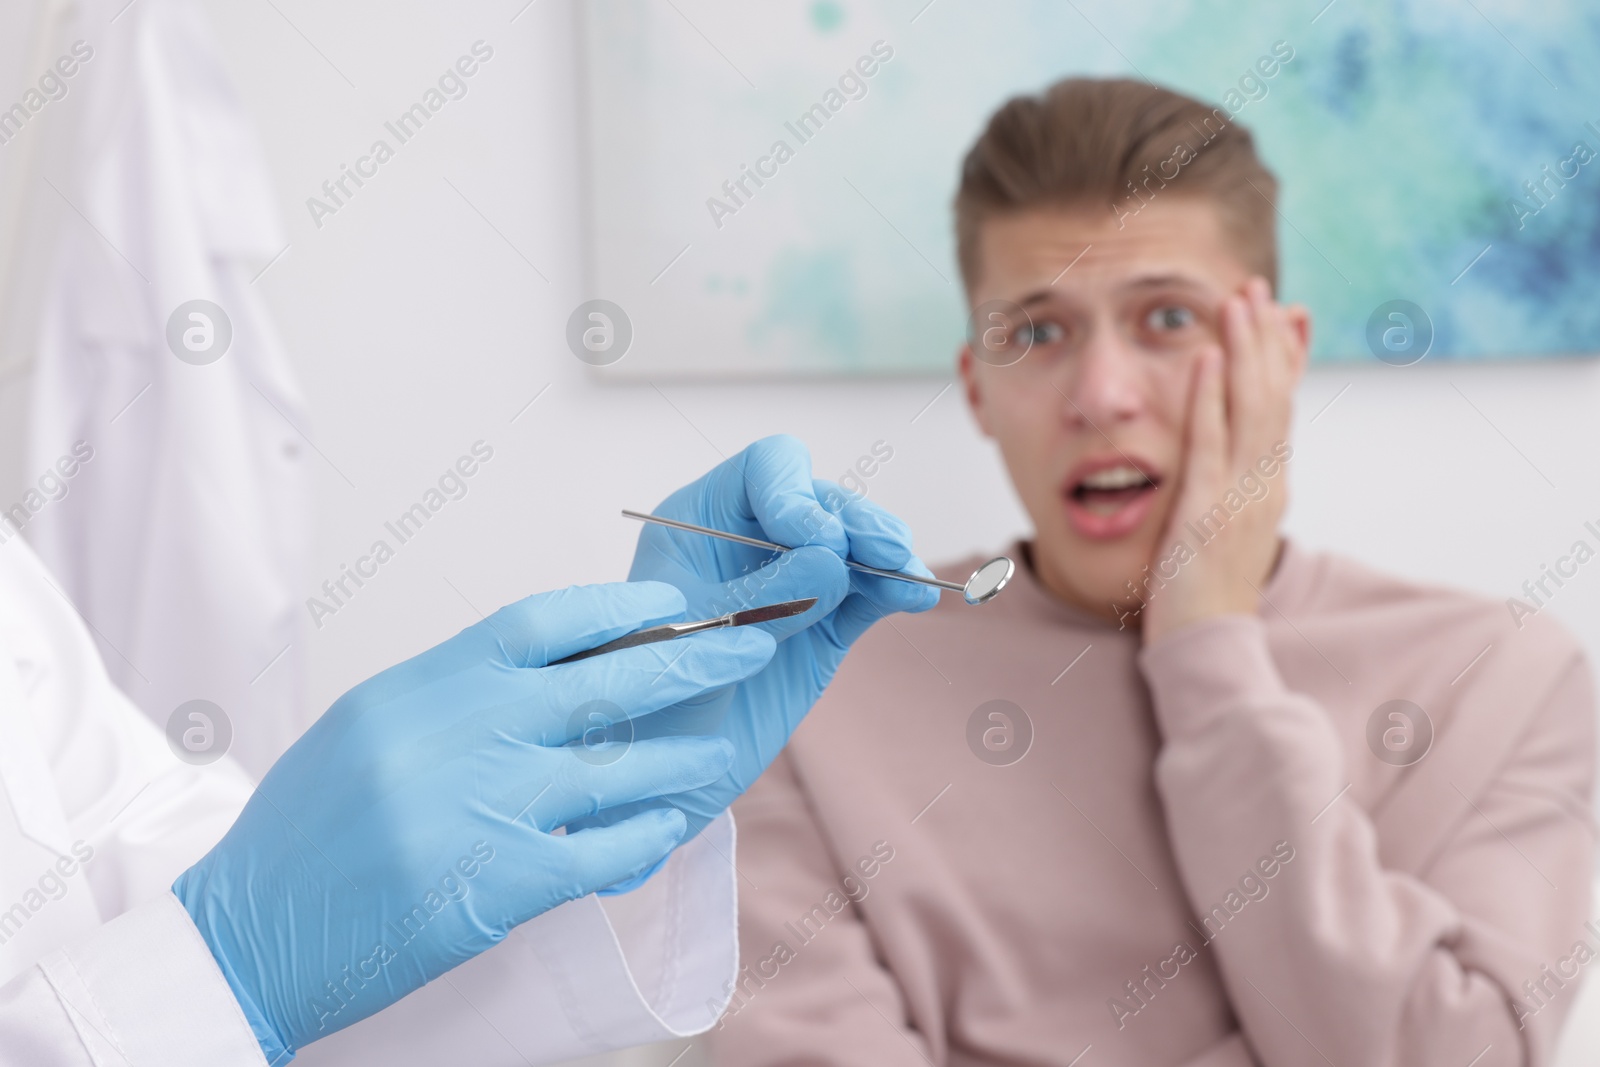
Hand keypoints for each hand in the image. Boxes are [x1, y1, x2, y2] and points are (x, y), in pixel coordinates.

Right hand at [173, 581, 773, 1063]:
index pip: (541, 623)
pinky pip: (603, 852)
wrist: (248, 933)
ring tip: (718, 755)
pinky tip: (671, 828)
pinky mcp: (495, 887)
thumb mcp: (371, 728)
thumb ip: (458, 694)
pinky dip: (646, 837)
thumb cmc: (308, 830)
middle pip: (603, 683)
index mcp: (422, 686)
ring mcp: (480, 810)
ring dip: (681, 760)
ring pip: (618, 768)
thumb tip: (556, 670)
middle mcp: (457, 735)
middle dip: (690, 663)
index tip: (675, 606)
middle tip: (752, 647)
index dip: (620, 608)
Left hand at [573, 435, 938, 866]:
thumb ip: (762, 596)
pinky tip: (916, 597)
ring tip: (908, 576)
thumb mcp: (694, 641)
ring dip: (886, 553)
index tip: (813, 538)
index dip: (797, 493)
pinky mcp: (825, 625)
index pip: (766, 471)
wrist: (656, 780)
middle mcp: (751, 540)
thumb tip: (833, 558)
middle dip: (857, 523)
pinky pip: (868, 595)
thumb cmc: (645, 700)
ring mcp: (794, 582)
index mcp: (700, 522)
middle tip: (884, 553)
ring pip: (854, 545)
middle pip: (823, 502)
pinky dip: (894, 590)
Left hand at [1141, 277, 1300, 644]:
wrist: (1209, 649)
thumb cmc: (1206, 597)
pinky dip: (1208, 398)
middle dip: (1265, 337)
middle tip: (1255, 285)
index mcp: (1269, 487)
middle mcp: (1264, 485)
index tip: (1281, 312)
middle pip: (1272, 396)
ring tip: (1236, 300)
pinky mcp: (1205, 511)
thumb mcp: (1226, 533)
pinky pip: (1209, 444)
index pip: (1281, 408)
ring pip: (1249, 409)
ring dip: (1243, 350)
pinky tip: (1204, 358)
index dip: (1283, 358)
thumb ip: (1229, 494)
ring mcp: (1239, 496)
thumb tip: (1229, 469)